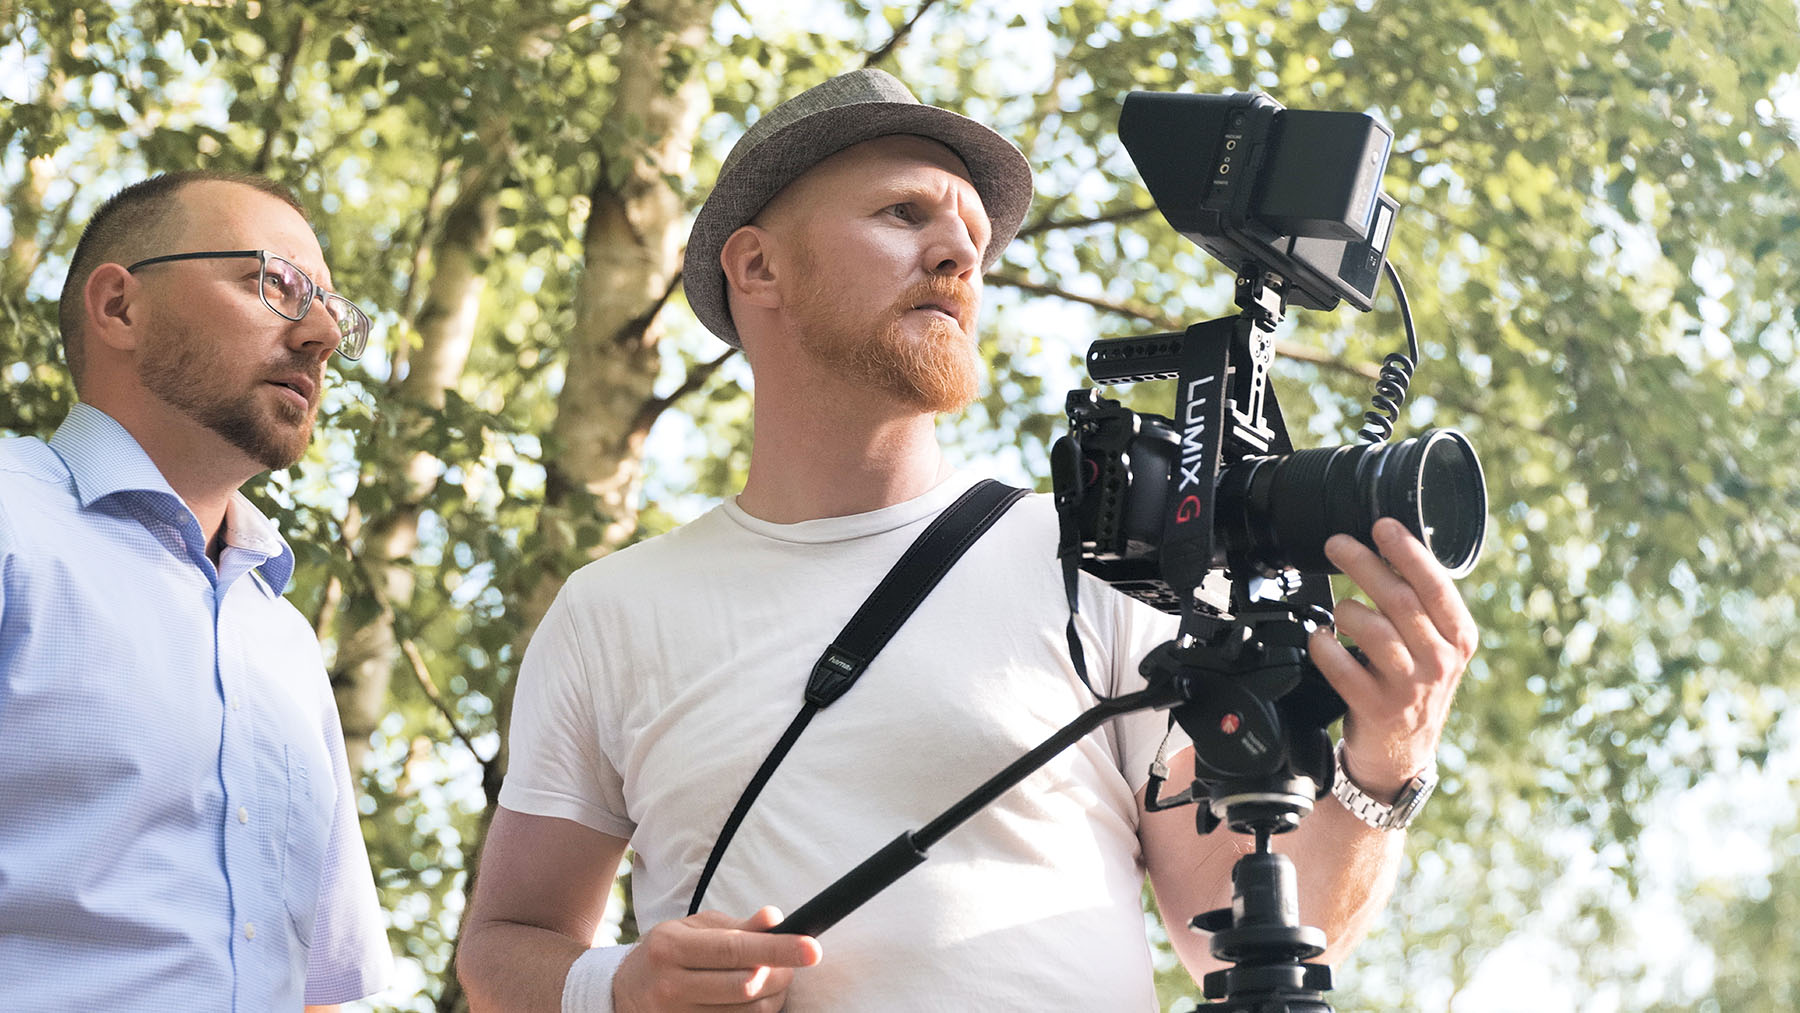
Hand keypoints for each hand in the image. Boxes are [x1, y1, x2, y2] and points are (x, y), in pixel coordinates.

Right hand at [613, 906, 822, 1012]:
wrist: (623, 992)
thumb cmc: (667, 952)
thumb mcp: (693, 928)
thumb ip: (737, 926)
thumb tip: (775, 918)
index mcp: (672, 947)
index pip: (735, 949)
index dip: (778, 949)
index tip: (812, 948)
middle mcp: (671, 985)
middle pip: (745, 987)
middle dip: (781, 974)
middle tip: (793, 962)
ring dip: (773, 997)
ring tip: (774, 980)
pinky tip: (756, 999)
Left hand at [1309, 517, 1477, 798]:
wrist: (1403, 752)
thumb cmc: (1414, 685)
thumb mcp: (1435, 645)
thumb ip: (1421, 604)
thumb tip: (1392, 547)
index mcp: (1459, 638)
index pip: (1436, 586)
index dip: (1408, 551)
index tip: (1382, 525)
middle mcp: (1440, 661)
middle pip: (1399, 600)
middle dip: (1363, 563)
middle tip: (1336, 544)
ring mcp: (1408, 687)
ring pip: (1373, 629)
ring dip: (1345, 608)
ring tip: (1337, 607)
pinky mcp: (1375, 707)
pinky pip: (1342, 666)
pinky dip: (1324, 645)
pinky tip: (1320, 637)